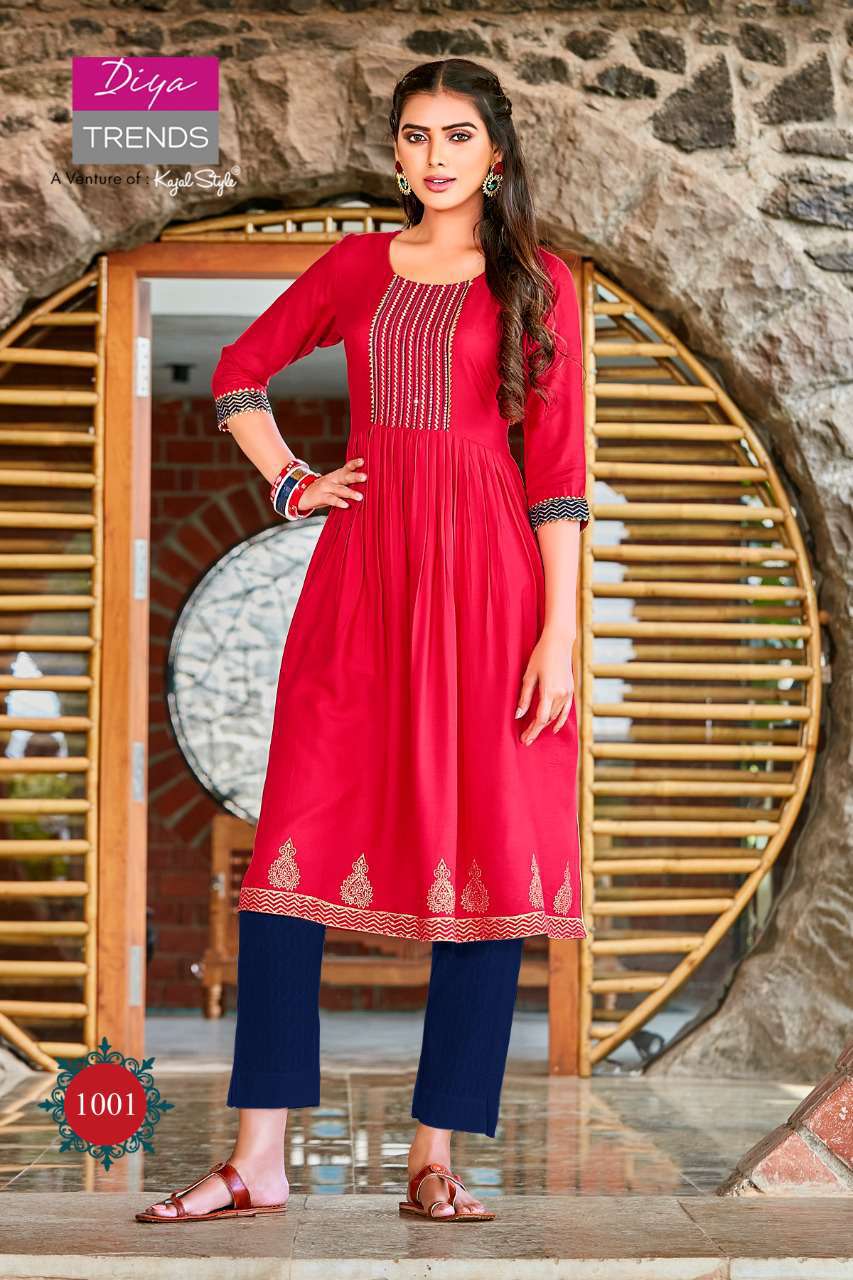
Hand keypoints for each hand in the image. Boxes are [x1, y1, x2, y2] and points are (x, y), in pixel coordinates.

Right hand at [296, 457, 366, 513]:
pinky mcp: (321, 497)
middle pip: (344, 476)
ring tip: (360, 497)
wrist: (302, 493)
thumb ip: (347, 483)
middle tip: (365, 477)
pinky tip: (346, 505)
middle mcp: (332, 479)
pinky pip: (331, 499)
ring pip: (339, 489)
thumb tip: (368, 486)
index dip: (354, 464)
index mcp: (337, 475)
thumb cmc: (324, 490)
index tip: (363, 462)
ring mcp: (326, 487)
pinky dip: (339, 502)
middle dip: (355, 476)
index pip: (347, 467)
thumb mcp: (335, 483)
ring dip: (350, 493)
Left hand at [515, 630, 574, 744]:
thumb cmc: (541, 656)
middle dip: (536, 730)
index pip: (540, 719)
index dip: (531, 731)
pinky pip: (565, 711)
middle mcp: (561, 695)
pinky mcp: (570, 690)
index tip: (524, 740)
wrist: (559, 642)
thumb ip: (524, 697)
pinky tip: (553, 729)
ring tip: (533, 732)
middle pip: (547, 719)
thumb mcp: (529, 676)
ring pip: (555, 716)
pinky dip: (559, 721)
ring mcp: (567, 694)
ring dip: (544, 725)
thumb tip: (518, 715)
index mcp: (549, 692)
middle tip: (525, 739)